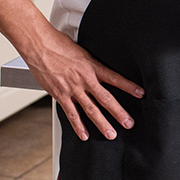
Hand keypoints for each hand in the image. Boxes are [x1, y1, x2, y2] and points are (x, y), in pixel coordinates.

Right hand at [27, 28, 142, 140]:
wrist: (39, 46)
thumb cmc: (58, 44)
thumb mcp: (82, 51)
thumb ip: (90, 63)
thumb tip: (96, 67)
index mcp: (92, 67)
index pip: (115, 78)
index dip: (129, 86)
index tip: (140, 93)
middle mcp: (85, 79)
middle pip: (106, 99)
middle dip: (119, 113)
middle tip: (129, 123)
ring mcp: (73, 89)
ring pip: (90, 110)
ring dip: (102, 123)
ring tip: (111, 134)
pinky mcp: (60, 95)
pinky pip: (71, 113)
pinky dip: (78, 126)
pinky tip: (84, 134)